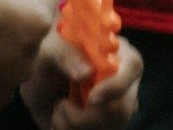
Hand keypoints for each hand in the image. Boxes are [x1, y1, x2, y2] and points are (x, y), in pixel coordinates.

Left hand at [21, 25, 143, 129]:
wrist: (40, 84)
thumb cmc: (49, 57)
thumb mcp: (51, 51)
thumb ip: (66, 56)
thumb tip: (86, 73)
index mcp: (117, 52)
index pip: (132, 67)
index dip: (116, 86)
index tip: (91, 99)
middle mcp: (123, 78)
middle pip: (122, 108)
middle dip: (85, 118)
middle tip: (60, 107)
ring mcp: (118, 104)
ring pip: (110, 128)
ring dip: (74, 127)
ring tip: (58, 111)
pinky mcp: (108, 123)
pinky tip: (62, 122)